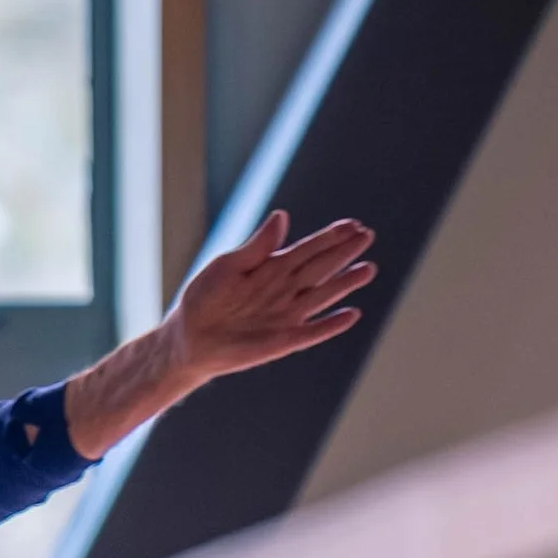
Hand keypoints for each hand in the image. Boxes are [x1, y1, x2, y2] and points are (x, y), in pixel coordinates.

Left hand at [171, 210, 373, 386]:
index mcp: (272, 268)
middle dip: (344, 252)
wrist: (189, 337)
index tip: (352, 224)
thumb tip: (282, 216)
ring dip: (345, 283)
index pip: (308, 249)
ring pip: (323, 296)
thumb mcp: (228, 266)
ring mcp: (287, 315)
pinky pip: (313, 332)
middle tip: (367, 235)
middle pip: (321, 268)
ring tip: (368, 268)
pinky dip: (331, 325)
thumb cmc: (205, 297)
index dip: (330, 237)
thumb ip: (257, 246)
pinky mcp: (284, 341)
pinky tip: (352, 314)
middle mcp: (285, 290)